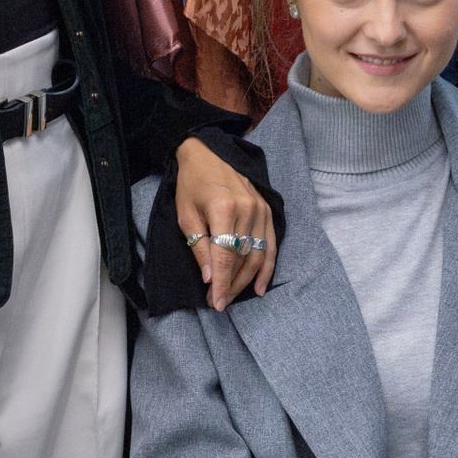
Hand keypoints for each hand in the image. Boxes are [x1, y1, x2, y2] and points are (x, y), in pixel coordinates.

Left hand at [176, 136, 277, 310]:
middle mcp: (247, 209)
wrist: (207, 154)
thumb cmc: (191, 185)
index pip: (226, 256)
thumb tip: (210, 279)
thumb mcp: (186, 216)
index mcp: (224, 209)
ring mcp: (261, 209)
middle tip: (218, 301)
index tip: (216, 303)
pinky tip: (260, 286)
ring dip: (246, 280)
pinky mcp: (267, 209)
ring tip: (233, 295)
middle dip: (231, 284)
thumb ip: (199, 247)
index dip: (222, 283)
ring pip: (259, 255)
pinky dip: (267, 267)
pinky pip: (271, 244)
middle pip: (243, 258)